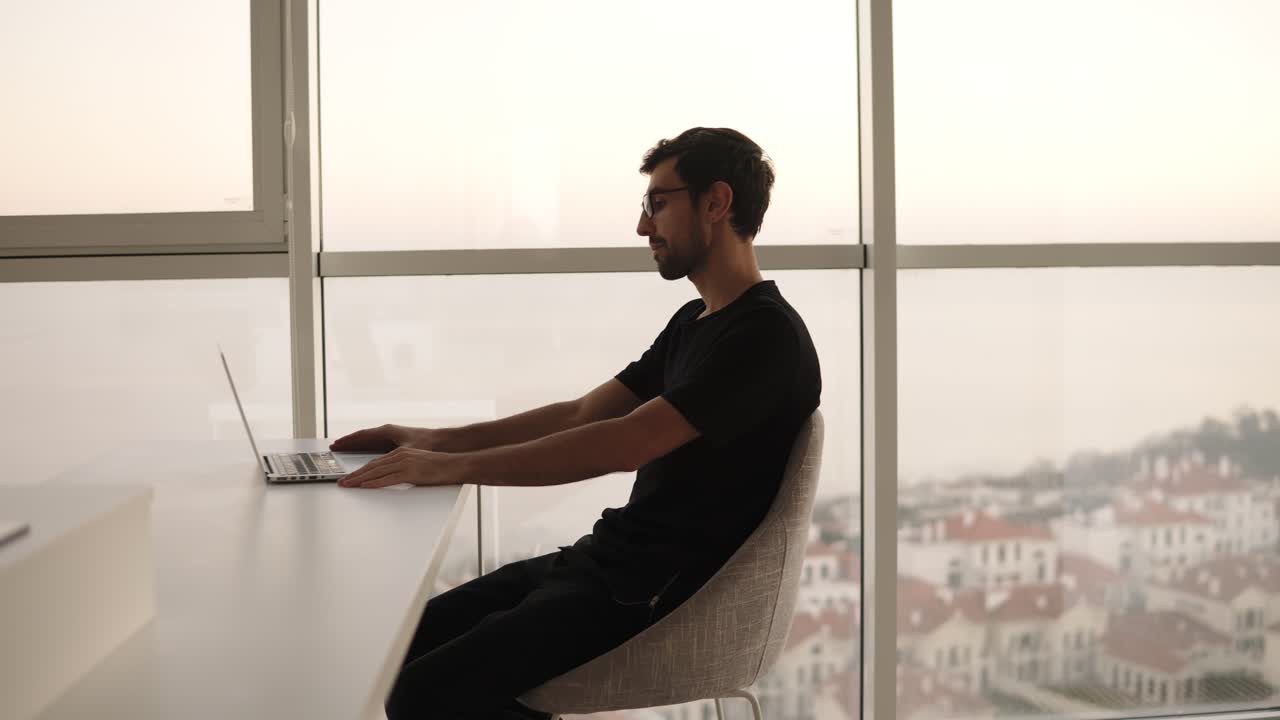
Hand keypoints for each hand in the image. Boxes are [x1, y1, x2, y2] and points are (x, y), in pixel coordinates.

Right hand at [329, 424, 438, 452]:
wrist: (440, 441)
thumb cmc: (426, 443)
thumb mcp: (406, 451)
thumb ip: (390, 458)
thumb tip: (377, 466)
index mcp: (387, 431)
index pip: (362, 436)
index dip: (349, 441)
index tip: (337, 444)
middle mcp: (387, 432)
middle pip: (362, 438)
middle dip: (348, 443)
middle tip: (334, 447)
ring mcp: (389, 437)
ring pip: (367, 441)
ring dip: (355, 445)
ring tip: (341, 449)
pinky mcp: (393, 443)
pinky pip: (374, 445)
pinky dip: (364, 448)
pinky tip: (359, 453)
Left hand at [338, 447, 468, 488]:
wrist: (455, 464)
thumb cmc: (440, 468)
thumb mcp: (418, 467)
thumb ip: (403, 472)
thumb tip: (391, 481)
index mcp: (401, 453)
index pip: (375, 463)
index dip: (360, 471)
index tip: (349, 477)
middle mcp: (400, 455)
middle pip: (371, 466)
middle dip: (354, 475)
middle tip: (341, 482)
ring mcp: (404, 463)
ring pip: (376, 472)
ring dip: (359, 479)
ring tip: (347, 485)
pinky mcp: (410, 472)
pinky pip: (387, 479)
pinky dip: (374, 483)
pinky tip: (365, 486)